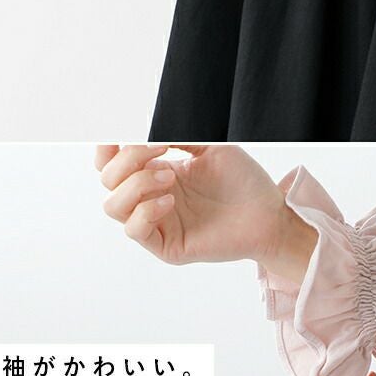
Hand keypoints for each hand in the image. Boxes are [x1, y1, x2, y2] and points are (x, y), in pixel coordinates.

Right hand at [95, 144, 311, 269]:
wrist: (268, 212)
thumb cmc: (243, 180)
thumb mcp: (209, 146)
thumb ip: (178, 136)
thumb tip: (148, 130)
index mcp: (156, 172)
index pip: (111, 163)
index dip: (106, 148)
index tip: (122, 134)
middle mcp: (150, 197)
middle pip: (107, 179)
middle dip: (128, 159)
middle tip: (162, 150)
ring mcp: (156, 222)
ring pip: (113, 205)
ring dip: (137, 184)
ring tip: (170, 178)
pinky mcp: (166, 245)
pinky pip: (134, 230)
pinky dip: (146, 210)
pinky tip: (171, 200)